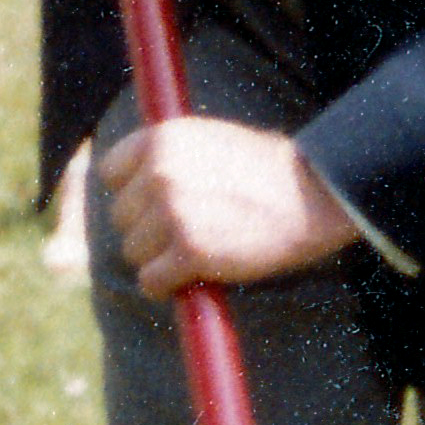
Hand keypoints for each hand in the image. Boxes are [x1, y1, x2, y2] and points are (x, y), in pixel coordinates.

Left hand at [105, 111, 361, 296]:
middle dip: (149, 229)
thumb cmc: (267, 170)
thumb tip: (135, 182)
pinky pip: (151, 281)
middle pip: (121, 217)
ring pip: (134, 251)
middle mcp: (160, 172)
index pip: (111, 172)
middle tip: (186, 232)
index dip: (133, 192)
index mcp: (163, 138)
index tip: (156, 204)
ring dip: (159, 259)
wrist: (313, 194)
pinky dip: (167, 286)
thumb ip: (170, 156)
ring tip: (196, 251)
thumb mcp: (210, 140)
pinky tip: (191, 278)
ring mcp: (172, 213)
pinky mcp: (188, 252)